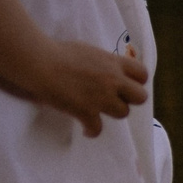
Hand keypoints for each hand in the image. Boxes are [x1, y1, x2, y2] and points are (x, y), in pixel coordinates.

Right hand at [33, 41, 147, 135]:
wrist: (39, 62)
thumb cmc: (58, 52)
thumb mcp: (89, 51)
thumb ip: (103, 62)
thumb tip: (106, 69)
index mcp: (113, 62)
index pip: (142, 74)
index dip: (136, 81)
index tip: (126, 85)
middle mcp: (113, 80)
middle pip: (140, 97)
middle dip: (130, 99)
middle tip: (116, 99)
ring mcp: (101, 97)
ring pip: (123, 113)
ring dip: (112, 113)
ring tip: (99, 111)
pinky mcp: (85, 111)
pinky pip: (97, 129)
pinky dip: (92, 131)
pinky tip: (86, 130)